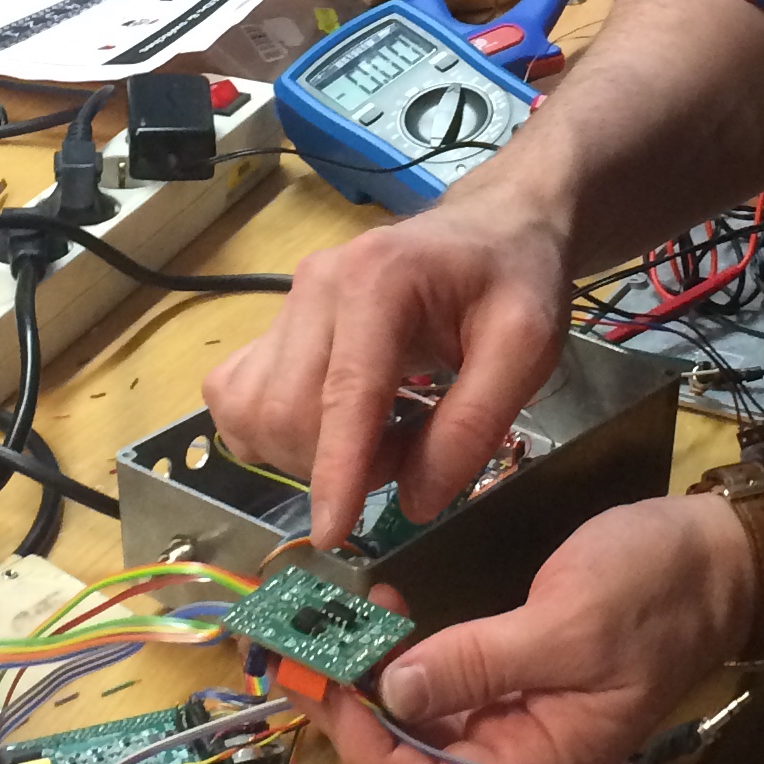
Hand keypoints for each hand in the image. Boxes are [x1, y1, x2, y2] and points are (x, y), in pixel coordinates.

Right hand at [202, 179, 575, 543]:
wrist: (492, 229)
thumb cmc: (515, 282)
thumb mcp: (526, 349)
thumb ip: (473, 425)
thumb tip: (414, 503)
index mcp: (378, 280)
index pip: (345, 393)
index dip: (336, 472)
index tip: (332, 534)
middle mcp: (315, 285)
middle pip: (288, 411)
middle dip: (339, 466)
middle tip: (408, 461)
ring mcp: (287, 303)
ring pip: (255, 411)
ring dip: (306, 455)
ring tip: (376, 443)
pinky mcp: (273, 324)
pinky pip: (237, 397)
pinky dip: (272, 434)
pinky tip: (328, 430)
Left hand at [312, 495, 752, 763]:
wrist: (718, 556)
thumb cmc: (657, 590)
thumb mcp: (569, 622)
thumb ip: (482, 661)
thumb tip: (398, 691)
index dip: (371, 753)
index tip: (329, 692)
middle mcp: (527, 755)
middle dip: (360, 716)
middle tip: (316, 653)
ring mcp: (522, 716)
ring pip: (427, 725)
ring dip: (378, 683)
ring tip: (347, 624)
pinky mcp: (519, 676)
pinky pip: (449, 686)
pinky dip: (409, 659)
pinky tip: (389, 616)